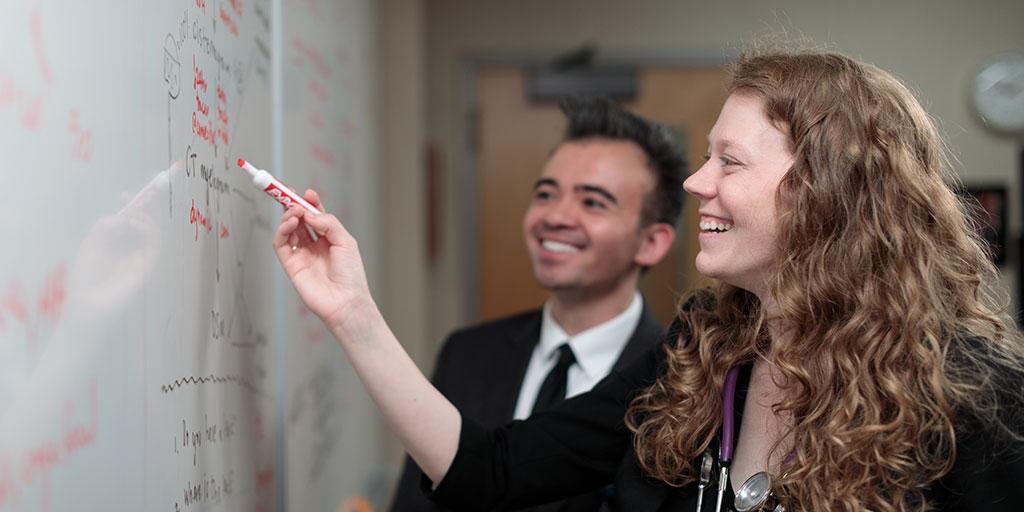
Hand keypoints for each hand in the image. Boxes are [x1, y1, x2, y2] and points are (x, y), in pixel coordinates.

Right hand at [273, 189, 375, 336]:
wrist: (345, 301)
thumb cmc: (351, 276)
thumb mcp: (346, 241)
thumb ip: (328, 223)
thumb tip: (309, 213)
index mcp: (330, 240)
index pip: (316, 217)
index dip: (310, 203)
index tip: (306, 192)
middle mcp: (314, 246)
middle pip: (299, 221)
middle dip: (294, 205)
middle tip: (291, 195)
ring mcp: (302, 255)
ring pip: (288, 229)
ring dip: (289, 216)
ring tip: (296, 212)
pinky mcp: (290, 265)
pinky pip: (280, 244)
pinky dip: (282, 230)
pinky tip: (291, 223)